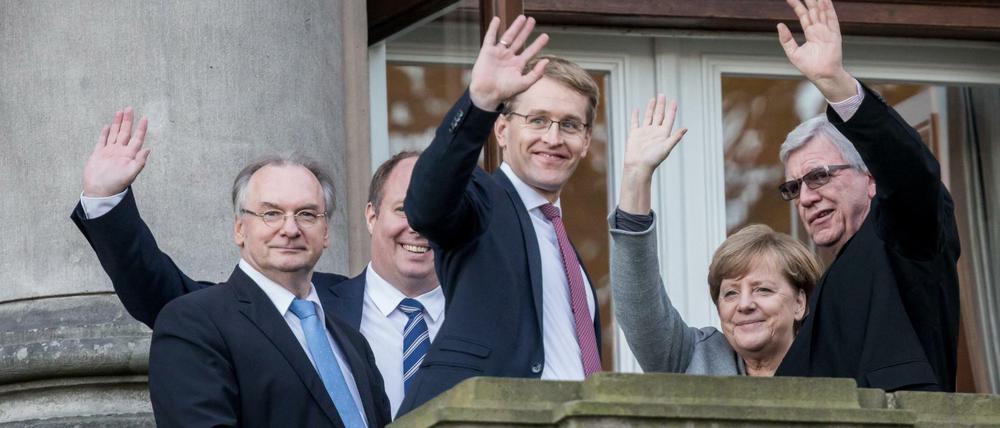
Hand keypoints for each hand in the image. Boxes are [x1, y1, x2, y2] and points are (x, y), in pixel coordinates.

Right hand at [82, 107, 150, 196]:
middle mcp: (120, 152)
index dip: (141, 128)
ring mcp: (109, 152)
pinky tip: (107, 126)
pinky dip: (105, 133)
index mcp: (129, 155)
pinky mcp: (98, 154)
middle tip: (130, 108)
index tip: (144, 118)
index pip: (137, 138)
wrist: (99, 191)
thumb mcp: (131, 173)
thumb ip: (140, 161)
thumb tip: (148, 149)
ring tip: (120, 112)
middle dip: (128, 121)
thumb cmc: (116, 184)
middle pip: (125, 133)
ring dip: (118, 123)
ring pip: (114, 134)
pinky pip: (102, 141)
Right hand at [468, 15, 549, 110]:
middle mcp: (508, 58)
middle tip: (532, 20)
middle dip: (526, 31)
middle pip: (519, 41)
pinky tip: (497, 19)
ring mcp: (498, 54)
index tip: (546, 36)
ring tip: (522, 17)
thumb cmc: (505, 91)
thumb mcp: (524, 83)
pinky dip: (492, 28)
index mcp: (517, 65)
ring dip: (515, 27)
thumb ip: (536, 73)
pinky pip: (490, 37)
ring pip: (507, 37)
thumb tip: (546, 61)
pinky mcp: (487, 52)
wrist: (486, 93)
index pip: (530, 52)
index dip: (538, 44)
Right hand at [619, 95, 686, 214]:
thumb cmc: (653, 159)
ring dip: (651, 108)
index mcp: (663, 134)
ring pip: (648, 117)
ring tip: (653, 99)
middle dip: (661, 105)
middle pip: (659, 115)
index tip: (674, 101)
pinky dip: (635, 116)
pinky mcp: (634, 134)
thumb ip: (675, 137)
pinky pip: (635, 122)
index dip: (672, 110)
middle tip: (663, 94)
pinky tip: (636, 109)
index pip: (669, 119)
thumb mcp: (666, 147)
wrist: (638, 166)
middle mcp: (654, 132)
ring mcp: (644, 132)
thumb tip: (686, 128)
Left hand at [777, 0, 854, 100]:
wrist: (822, 75)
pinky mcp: (834, 34)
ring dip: (818, 1)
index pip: (803, 14)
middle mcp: (819, 29)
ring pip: (822, 11)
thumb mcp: (793, 52)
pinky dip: (829, 9)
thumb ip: (786, 39)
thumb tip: (779, 25)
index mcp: (811, 32)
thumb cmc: (809, 67)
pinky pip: (831, 19)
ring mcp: (827, 30)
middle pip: (813, 10)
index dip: (796, 5)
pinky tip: (825, 0)